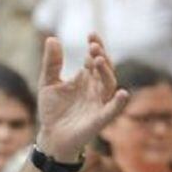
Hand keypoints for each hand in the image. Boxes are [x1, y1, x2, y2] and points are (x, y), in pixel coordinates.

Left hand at [36, 35, 128, 161]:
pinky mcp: (99, 119)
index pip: (94, 59)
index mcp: (86, 78)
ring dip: (106, 72)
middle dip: (101, 56)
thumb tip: (52, 38)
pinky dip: (119, 102)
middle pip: (105, 69)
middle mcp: (95, 88)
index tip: (91, 35)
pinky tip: (123, 93)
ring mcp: (99, 103)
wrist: (51, 136)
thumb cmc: (52, 109)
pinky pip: (112, 110)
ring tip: (99, 59)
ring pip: (109, 84)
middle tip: (94, 46)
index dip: (95, 46)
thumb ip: (52, 63)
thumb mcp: (48, 82)